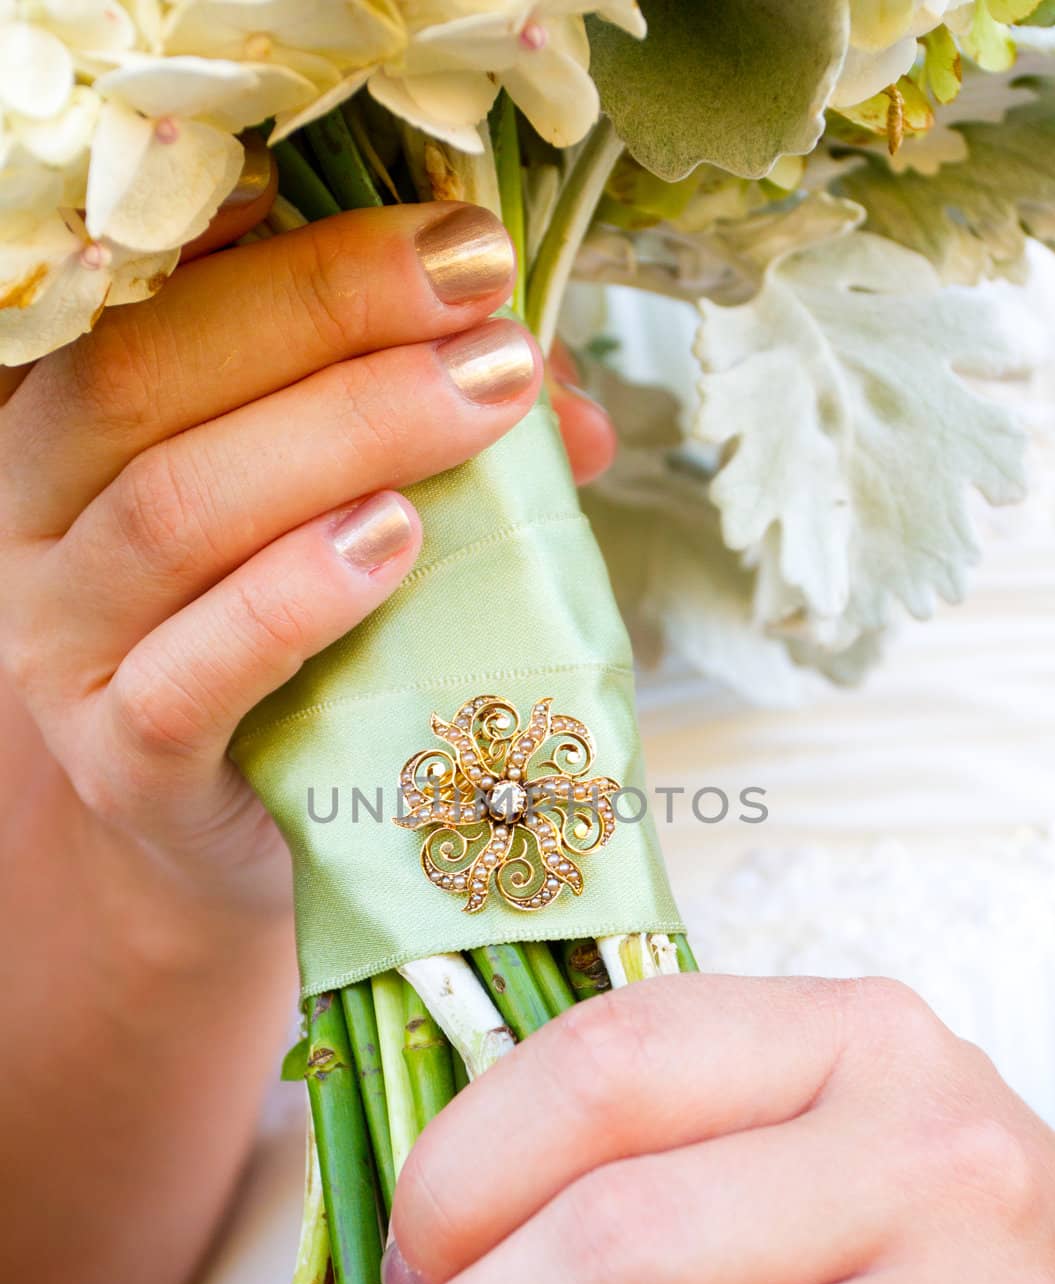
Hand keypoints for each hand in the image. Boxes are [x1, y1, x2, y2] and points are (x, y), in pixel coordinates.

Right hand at [0, 193, 613, 916]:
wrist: (234, 835)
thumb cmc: (296, 654)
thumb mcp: (345, 514)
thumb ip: (430, 436)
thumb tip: (565, 395)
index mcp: (80, 424)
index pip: (157, 295)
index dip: (303, 253)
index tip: (458, 239)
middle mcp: (39, 519)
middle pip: (149, 377)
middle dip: (330, 318)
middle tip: (486, 314)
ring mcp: (65, 647)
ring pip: (171, 513)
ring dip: (337, 439)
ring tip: (474, 407)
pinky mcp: (122, 763)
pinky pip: (187, 676)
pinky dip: (289, 600)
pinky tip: (389, 543)